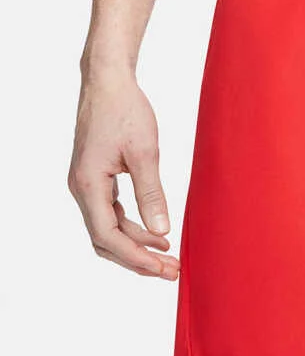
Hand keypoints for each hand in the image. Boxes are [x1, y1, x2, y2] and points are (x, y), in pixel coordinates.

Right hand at [68, 67, 179, 279]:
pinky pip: (112, 215)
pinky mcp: (97, 180)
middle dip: (137, 260)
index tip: (162, 268)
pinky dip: (134, 229)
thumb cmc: (125, 110)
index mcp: (88, 184)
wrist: (108, 82)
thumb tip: (161, 231)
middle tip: (171, 272)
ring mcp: (87, 186)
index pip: (107, 235)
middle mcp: (81, 189)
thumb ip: (152, 193)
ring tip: (169, 258)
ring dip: (137, 247)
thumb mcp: (145, 153)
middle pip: (106, 240)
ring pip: (109, 230)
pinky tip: (158, 236)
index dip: (135, 257)